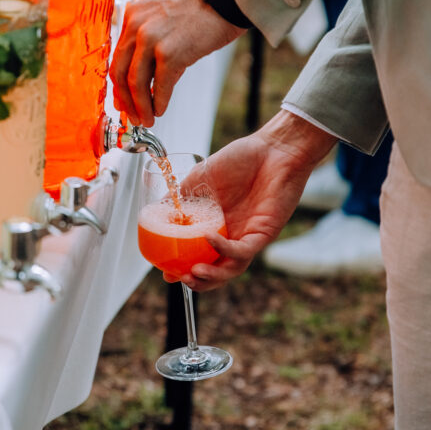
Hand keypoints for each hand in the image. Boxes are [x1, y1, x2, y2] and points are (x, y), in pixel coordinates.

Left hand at [110, 0, 243, 127]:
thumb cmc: (205, 7)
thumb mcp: (166, 17)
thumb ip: (151, 42)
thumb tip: (149, 80)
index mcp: (133, 15)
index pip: (117, 57)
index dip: (119, 85)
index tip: (123, 101)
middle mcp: (137, 25)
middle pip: (120, 72)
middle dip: (126, 101)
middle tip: (133, 116)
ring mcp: (151, 39)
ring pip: (136, 83)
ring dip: (141, 107)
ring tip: (148, 119)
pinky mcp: (170, 53)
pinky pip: (160, 86)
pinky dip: (159, 102)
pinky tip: (161, 110)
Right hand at [172, 111, 336, 290]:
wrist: (272, 148)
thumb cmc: (241, 160)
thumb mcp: (200, 179)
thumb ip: (181, 197)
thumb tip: (158, 210)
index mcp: (217, 227)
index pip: (200, 257)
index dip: (184, 269)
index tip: (166, 272)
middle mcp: (233, 236)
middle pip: (217, 271)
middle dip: (198, 281)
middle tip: (179, 278)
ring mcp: (248, 236)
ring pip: (232, 268)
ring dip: (212, 276)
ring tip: (192, 273)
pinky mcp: (264, 233)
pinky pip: (243, 250)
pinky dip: (224, 249)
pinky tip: (209, 239)